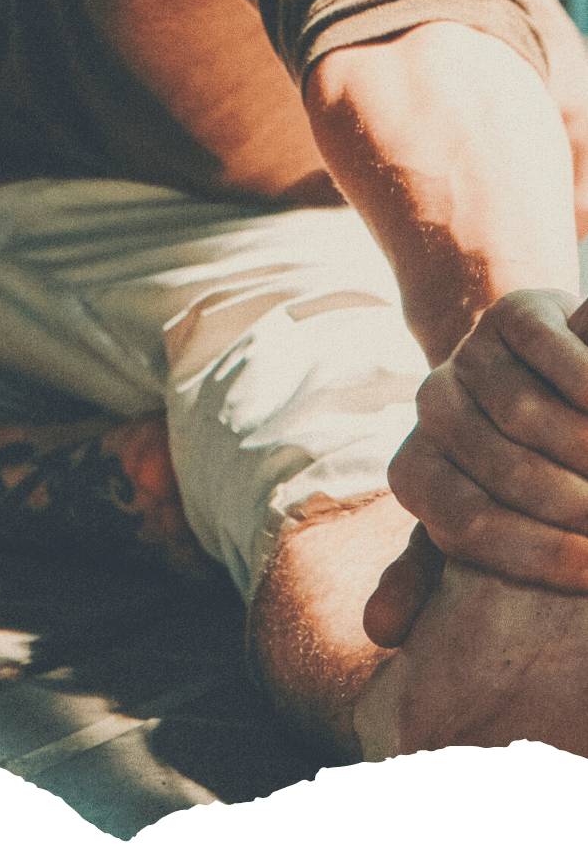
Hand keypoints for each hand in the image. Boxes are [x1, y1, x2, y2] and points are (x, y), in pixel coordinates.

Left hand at [364, 289, 587, 646]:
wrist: (528, 367)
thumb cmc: (512, 471)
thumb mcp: (477, 521)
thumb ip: (433, 576)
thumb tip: (378, 632)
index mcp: (416, 471)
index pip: (469, 524)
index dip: (537, 554)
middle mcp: (431, 409)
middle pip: (505, 469)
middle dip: (578, 507)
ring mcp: (470, 356)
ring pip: (526, 413)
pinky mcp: (513, 314)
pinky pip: (554, 356)